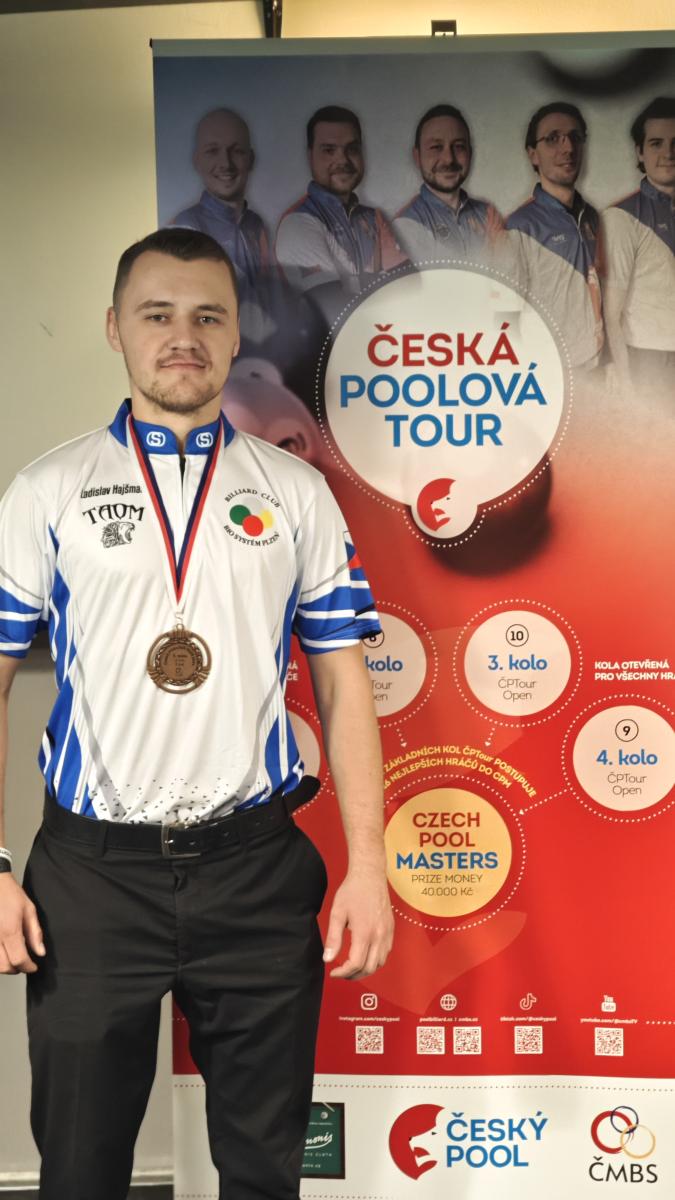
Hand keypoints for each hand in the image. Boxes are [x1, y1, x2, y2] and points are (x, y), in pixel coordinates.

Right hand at [0, 874, 44, 973]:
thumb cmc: (9, 893)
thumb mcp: (29, 910)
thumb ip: (35, 933)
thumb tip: (40, 951)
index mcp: (10, 930)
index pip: (19, 960)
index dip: (28, 967)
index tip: (33, 967)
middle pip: (5, 966)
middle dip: (16, 969)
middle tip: (25, 964)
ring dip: (5, 966)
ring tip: (14, 958)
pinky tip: (4, 951)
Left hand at [323, 865, 393, 979]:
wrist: (370, 875)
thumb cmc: (353, 891)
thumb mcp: (337, 913)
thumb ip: (333, 939)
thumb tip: (328, 959)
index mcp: (364, 932)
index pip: (355, 964)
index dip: (343, 973)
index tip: (333, 972)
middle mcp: (379, 935)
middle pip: (369, 968)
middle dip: (353, 975)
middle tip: (341, 972)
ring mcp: (387, 933)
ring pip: (380, 963)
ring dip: (365, 970)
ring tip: (352, 967)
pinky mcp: (390, 929)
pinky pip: (386, 953)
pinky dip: (375, 960)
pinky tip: (365, 955)